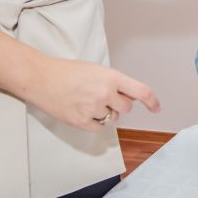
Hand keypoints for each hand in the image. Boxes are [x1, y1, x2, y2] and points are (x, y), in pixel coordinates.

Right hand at [25, 57, 159, 131]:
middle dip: (119, 105)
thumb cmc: (68, 72)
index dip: (152, 101)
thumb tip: (131, 97)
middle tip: (102, 97)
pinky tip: (82, 111)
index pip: (141, 91)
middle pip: (126, 108)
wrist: (41, 78)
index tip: (156, 108)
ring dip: (105, 113)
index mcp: (111, 77)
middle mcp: (105, 93)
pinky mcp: (82, 121)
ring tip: (86, 101)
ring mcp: (93, 108)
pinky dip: (94, 122)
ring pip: (112, 118)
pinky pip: (99, 127)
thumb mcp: (97, 70)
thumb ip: (115, 83)